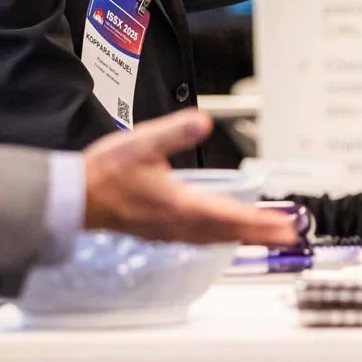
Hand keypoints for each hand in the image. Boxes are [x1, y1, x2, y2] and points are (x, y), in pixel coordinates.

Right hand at [80, 111, 298, 246]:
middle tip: (288, 236)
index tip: (285, 226)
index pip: (231, 217)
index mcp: (180, 205)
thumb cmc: (104, 174)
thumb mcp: (142, 144)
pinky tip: (217, 234)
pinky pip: (197, 239)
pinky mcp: (157, 231)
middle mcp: (178, 223)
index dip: (261, 222)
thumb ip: (175, 132)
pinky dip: (217, 237)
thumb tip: (202, 122)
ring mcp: (167, 231)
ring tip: (263, 235)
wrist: (74, 197)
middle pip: (229, 233)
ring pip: (214, 239)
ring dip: (241, 237)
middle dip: (260, 234)